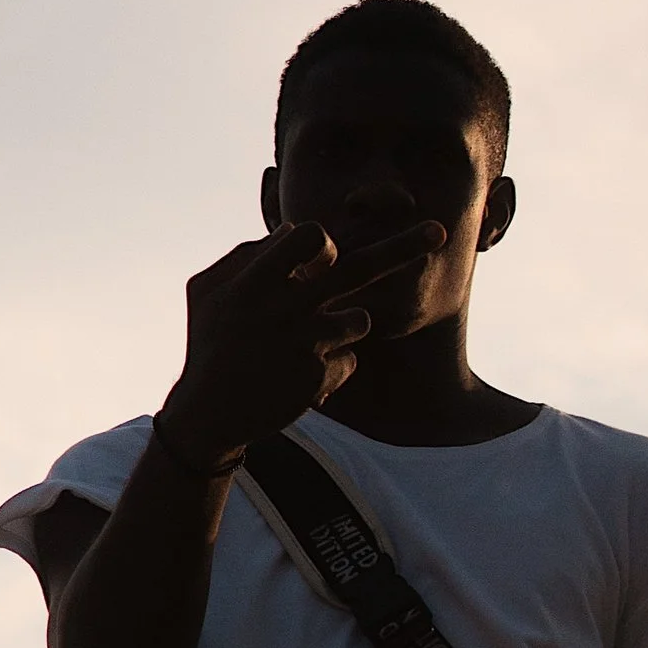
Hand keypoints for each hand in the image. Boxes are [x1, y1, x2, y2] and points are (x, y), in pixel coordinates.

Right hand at [161, 212, 447, 464]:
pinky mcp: (316, 378)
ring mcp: (302, 344)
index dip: (322, 244)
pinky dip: (332, 367)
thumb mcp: (206, 290)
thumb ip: (246, 253)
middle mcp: (281, 309)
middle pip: (357, 266)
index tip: (326, 256)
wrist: (207, 417)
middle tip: (441, 232)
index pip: (310, 235)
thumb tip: (291, 231)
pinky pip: (350, 359)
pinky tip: (299, 380)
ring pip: (359, 320)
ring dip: (342, 328)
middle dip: (403, 246)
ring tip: (301, 349)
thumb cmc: (209, 344)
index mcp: (253, 281)